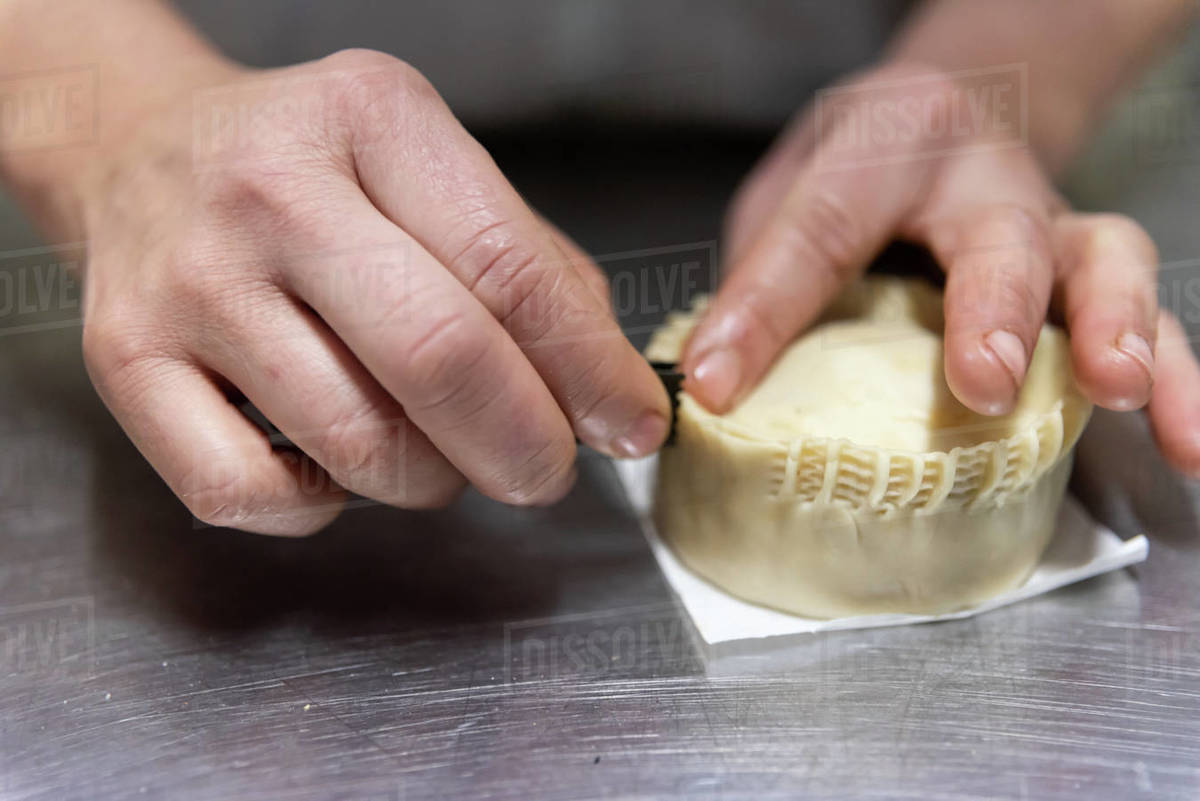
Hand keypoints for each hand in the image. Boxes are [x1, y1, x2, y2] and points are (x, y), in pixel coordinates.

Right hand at [73, 49, 669, 534]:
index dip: (589, 372)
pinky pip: (250, 494)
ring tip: (439, 446)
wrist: (142, 151)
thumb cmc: (317, 172)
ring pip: (358, 443)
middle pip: (440, 360)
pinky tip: (339, 462)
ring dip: (433, 480)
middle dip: (527, 448)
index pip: (511, 272)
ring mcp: (189, 282)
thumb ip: (533, 268)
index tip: (631, 426)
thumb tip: (605, 391)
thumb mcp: (433, 168)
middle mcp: (271, 193)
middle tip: (547, 470)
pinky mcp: (125, 363)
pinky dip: (322, 506)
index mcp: (372, 119)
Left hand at [682, 62, 1199, 475]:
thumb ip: (763, 276)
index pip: (821, 224)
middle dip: (993, 306)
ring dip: (1113, 332)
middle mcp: (981, 179)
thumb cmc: (858, 170)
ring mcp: (1050, 226)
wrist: (952, 114)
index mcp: (883, 147)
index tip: (716, 381)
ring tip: (1118, 391)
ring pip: (1106, 260)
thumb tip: (711, 386)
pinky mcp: (1091, 275)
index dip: (765, 307)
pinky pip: (1152, 320)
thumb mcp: (790, 199)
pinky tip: (1189, 444)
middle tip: (980, 378)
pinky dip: (1181, 383)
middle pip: (999, 231)